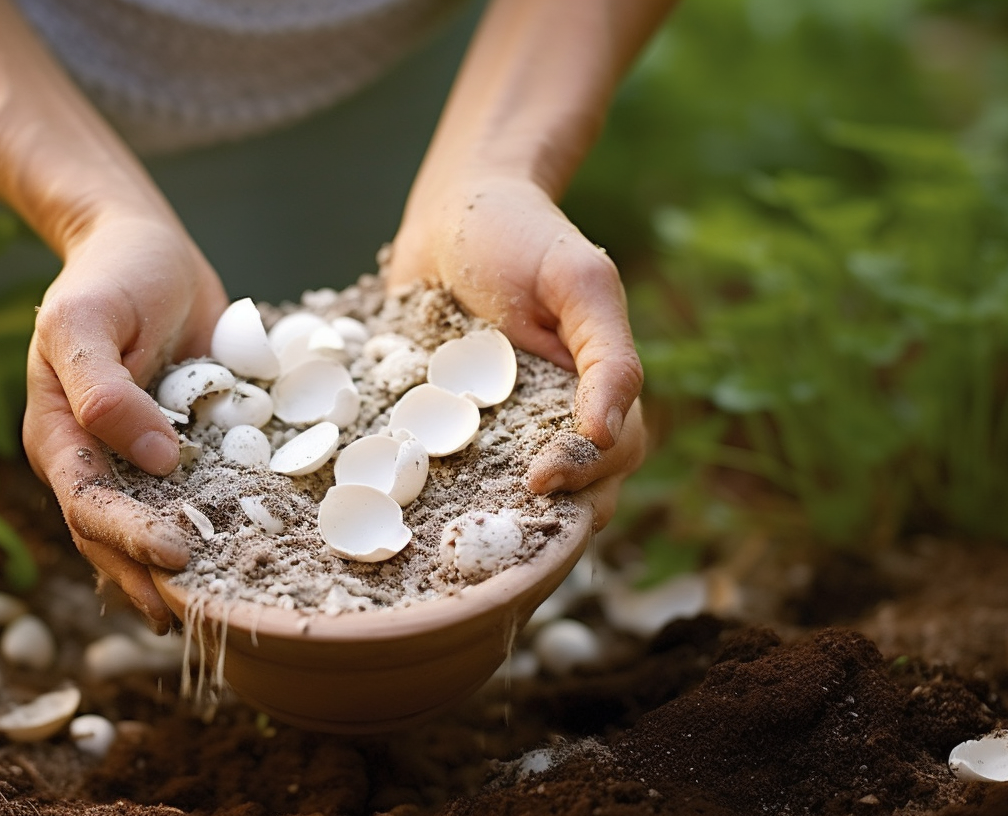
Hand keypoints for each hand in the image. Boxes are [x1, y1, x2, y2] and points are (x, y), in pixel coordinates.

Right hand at [22, 215, 228, 632]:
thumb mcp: (89, 320)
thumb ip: (105, 389)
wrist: (142, 246)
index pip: (89, 505)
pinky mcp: (185, 446)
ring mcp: (141, 458)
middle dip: (154, 578)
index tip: (177, 558)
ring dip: (182, 573)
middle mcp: (98, 460)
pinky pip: (200, 496)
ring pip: (157, 528)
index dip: (128, 538)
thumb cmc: (110, 277)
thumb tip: (154, 460)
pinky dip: (219, 529)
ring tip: (222, 611)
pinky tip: (249, 562)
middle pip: (117, 538)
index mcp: (60, 437)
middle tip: (206, 611)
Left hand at [385, 175, 645, 527]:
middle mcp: (545, 421)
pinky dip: (425, 496)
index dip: (583, 476)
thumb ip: (607, 356)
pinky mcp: (435, 428)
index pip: (608, 457)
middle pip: (562, 494)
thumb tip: (607, 433)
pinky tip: (400, 511)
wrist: (449, 213)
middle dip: (539, 521)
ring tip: (452, 539)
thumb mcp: (578, 282)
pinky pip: (436, 473)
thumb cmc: (522, 236)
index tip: (540, 479)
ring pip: (500, 496)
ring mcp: (490, 430)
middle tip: (500, 529)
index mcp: (591, 394)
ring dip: (484, 519)